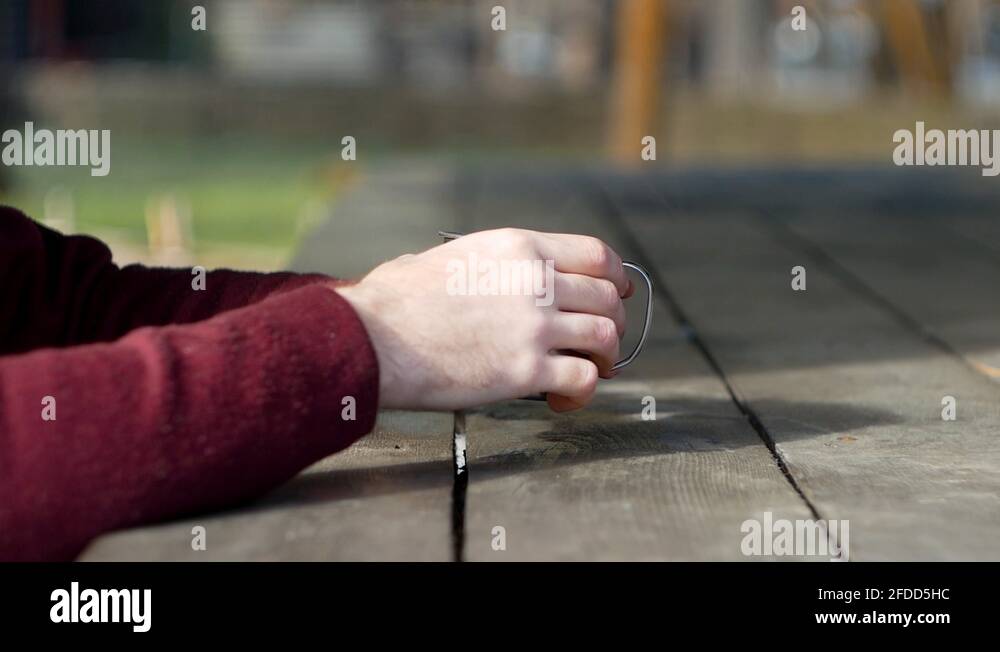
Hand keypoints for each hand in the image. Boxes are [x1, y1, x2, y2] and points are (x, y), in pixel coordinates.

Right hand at [334, 228, 633, 411]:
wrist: (373, 338)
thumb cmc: (393, 301)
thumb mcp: (439, 257)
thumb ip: (473, 262)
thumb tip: (463, 267)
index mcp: (518, 248)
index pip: (595, 255)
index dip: (615, 277)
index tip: (616, 293)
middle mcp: (536, 282)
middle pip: (607, 298)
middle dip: (612, 322)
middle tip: (600, 342)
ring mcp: (535, 326)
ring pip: (606, 337)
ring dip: (606, 358)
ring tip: (589, 370)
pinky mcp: (527, 370)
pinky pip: (585, 379)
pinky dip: (584, 392)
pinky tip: (564, 398)